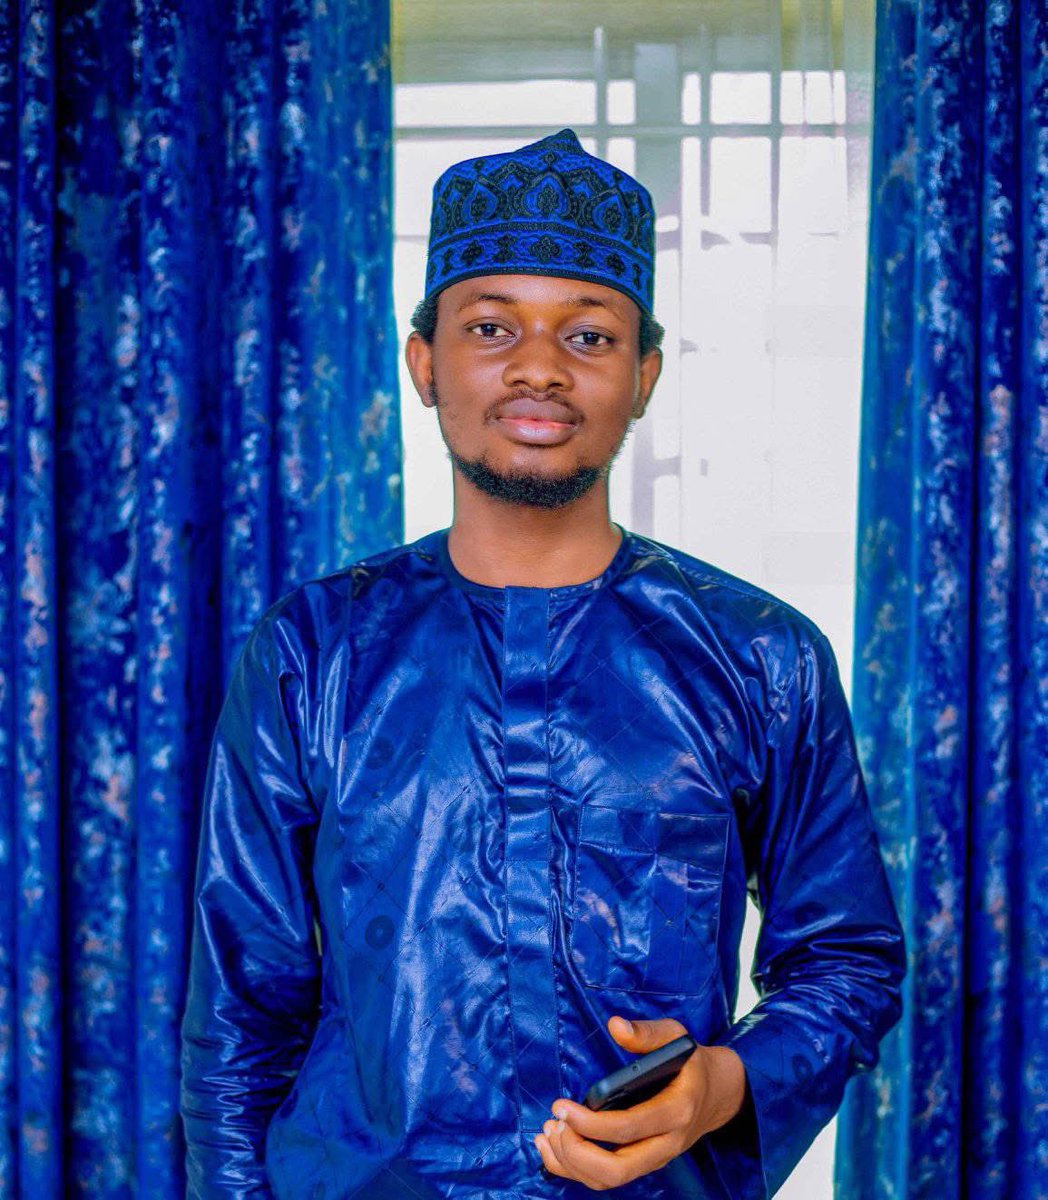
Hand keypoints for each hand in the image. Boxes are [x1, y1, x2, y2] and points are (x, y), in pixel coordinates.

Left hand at [534, 1014, 746, 1190]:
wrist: (718, 1094)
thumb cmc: (691, 1062)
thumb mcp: (676, 1037)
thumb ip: (646, 1033)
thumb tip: (615, 1026)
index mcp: (676, 1111)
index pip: (628, 1129)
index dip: (590, 1123)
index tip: (561, 1106)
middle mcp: (667, 1144)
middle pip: (617, 1170)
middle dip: (576, 1152)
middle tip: (553, 1123)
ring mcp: (655, 1158)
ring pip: (609, 1181)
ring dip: (571, 1162)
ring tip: (547, 1131)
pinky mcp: (644, 1162)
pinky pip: (607, 1179)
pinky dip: (575, 1169)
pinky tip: (553, 1147)